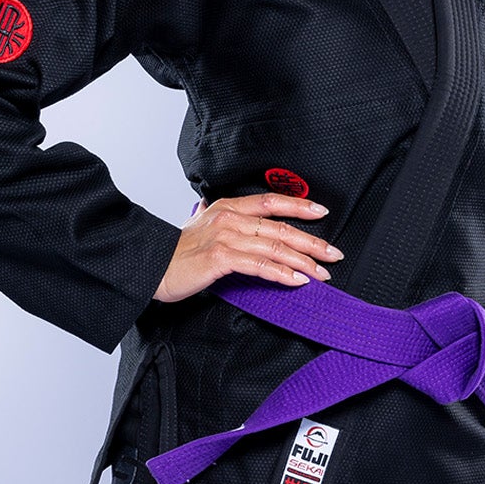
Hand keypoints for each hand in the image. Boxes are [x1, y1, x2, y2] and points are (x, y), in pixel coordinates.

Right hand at [153, 192, 342, 303]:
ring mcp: (226, 237)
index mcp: (228, 207)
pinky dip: (283, 274)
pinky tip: (297, 281)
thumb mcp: (200, 227)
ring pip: (275, 247)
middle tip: (333, 253)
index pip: (271, 202)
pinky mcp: (222, 258)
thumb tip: (223, 214)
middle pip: (281, 227)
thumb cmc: (176, 252)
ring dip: (304, 262)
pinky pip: (261, 265)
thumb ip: (217, 219)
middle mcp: (230, 218)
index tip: (322, 212)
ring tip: (322, 274)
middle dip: (312, 242)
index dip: (300, 206)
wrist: (151, 266)